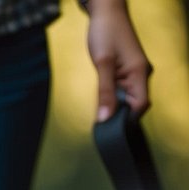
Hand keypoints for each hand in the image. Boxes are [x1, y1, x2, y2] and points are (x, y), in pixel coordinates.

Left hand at [86, 1, 151, 120]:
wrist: (106, 13)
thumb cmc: (105, 33)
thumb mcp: (102, 64)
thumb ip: (104, 93)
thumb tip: (104, 118)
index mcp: (139, 73)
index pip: (139, 106)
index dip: (125, 119)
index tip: (108, 126)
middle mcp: (141, 74)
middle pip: (133, 105)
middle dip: (118, 113)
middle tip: (99, 118)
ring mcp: (134, 73)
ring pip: (126, 99)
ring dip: (113, 104)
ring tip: (99, 106)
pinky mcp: (127, 72)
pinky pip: (122, 91)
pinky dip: (112, 97)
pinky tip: (102, 98)